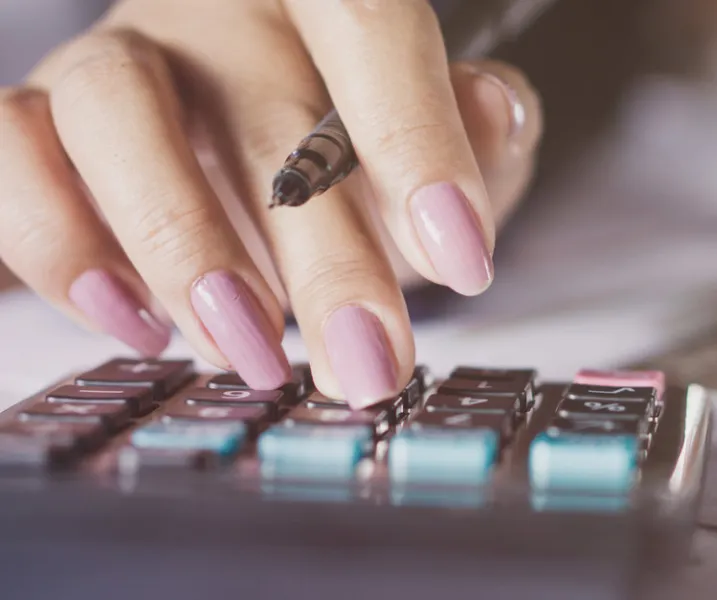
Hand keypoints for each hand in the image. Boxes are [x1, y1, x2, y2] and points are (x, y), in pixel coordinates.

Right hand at [0, 0, 542, 406]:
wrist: (258, 141)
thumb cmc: (358, 138)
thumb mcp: (444, 139)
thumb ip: (481, 124)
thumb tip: (496, 109)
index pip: (371, 30)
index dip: (417, 143)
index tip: (460, 260)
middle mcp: (218, 15)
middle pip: (264, 113)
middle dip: (324, 257)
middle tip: (367, 364)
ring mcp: (122, 58)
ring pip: (115, 114)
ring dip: (180, 246)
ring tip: (251, 351)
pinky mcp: (40, 120)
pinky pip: (11, 155)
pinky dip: (59, 245)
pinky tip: (132, 320)